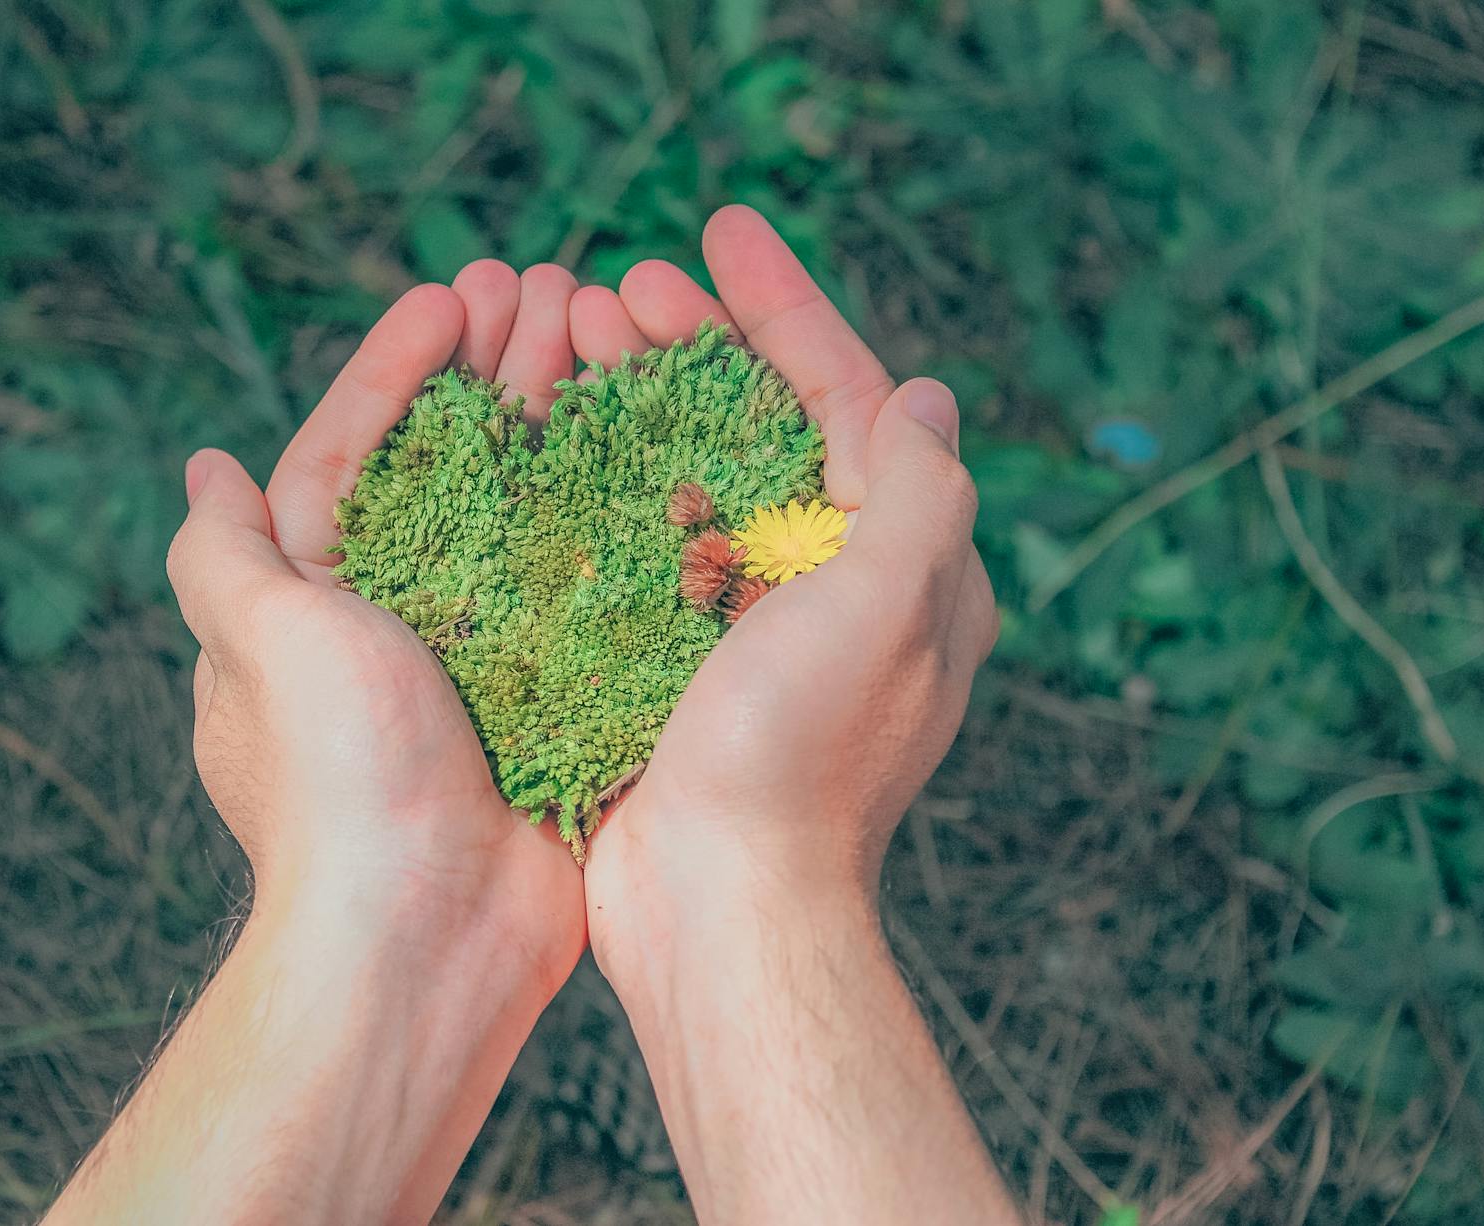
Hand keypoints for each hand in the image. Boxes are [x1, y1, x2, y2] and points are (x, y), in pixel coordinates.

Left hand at [173, 264, 585, 978]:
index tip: (453, 295)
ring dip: (556, 420)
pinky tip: (653, 447)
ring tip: (602, 333)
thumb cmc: (337, 778)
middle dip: (491, 374)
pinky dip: (613, 513)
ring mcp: (482, 662)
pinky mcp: (556, 697)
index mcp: (314, 604)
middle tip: (548, 288)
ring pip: (525, 513)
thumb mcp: (259, 643)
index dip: (399, 368)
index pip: (350, 455)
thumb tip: (205, 469)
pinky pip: (586, 584)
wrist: (429, 934)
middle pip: (448, 468)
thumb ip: (223, 553)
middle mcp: (397, 626)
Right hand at [569, 204, 997, 956]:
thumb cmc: (801, 761)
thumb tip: (928, 396)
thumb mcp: (886, 608)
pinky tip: (555, 441)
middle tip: (616, 288)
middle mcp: (837, 587)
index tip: (720, 230)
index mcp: (904, 566)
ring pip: (699, 478)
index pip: (851, 399)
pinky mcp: (683, 662)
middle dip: (697, 346)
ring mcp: (755, 626)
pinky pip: (650, 545)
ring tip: (569, 339)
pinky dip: (608, 484)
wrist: (719, 910)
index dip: (786, 307)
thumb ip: (918, 493)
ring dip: (640, 403)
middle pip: (767, 428)